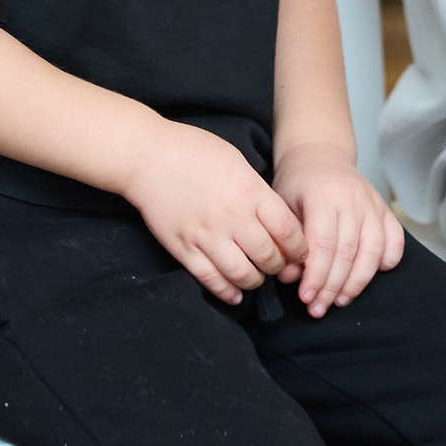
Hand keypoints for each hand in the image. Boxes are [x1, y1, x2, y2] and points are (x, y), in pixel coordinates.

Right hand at [124, 117, 306, 303]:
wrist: (146, 156)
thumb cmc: (193, 151)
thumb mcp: (237, 162)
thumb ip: (257, 192)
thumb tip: (275, 221)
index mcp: (251, 192)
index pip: (288, 231)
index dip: (299, 248)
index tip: (299, 253)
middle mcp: (233, 217)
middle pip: (269, 257)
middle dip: (278, 267)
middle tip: (278, 266)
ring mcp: (207, 236)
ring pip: (243, 274)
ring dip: (255, 281)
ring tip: (256, 277)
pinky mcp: (183, 249)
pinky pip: (211, 280)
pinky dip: (227, 292)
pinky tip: (234, 293)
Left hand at [273, 146, 405, 315]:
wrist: (320, 155)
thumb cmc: (298, 183)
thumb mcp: (281, 205)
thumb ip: (287, 241)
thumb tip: (292, 277)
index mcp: (323, 195)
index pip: (323, 244)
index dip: (316, 276)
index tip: (306, 298)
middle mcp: (352, 199)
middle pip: (347, 253)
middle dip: (332, 287)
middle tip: (318, 308)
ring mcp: (372, 204)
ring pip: (372, 251)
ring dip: (356, 283)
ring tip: (340, 301)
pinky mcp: (385, 209)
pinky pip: (395, 240)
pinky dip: (387, 261)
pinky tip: (371, 275)